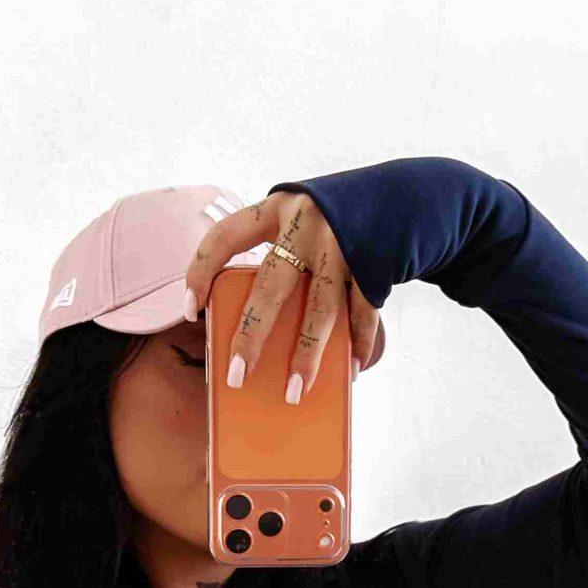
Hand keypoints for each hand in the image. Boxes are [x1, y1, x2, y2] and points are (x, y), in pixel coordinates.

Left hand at [180, 187, 387, 398]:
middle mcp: (306, 224)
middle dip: (252, 335)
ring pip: (320, 310)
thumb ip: (280, 256)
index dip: (201, 272)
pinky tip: (350, 369)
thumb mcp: (298, 221)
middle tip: (237, 376)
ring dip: (307, 355)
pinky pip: (362, 314)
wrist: (398, 196)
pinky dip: (358, 344)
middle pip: (271, 286)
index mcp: (275, 209)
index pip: (225, 237)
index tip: (189, 310)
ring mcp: (343, 246)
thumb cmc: (332, 221)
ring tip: (295, 391)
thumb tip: (264, 327)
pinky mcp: (375, 265)